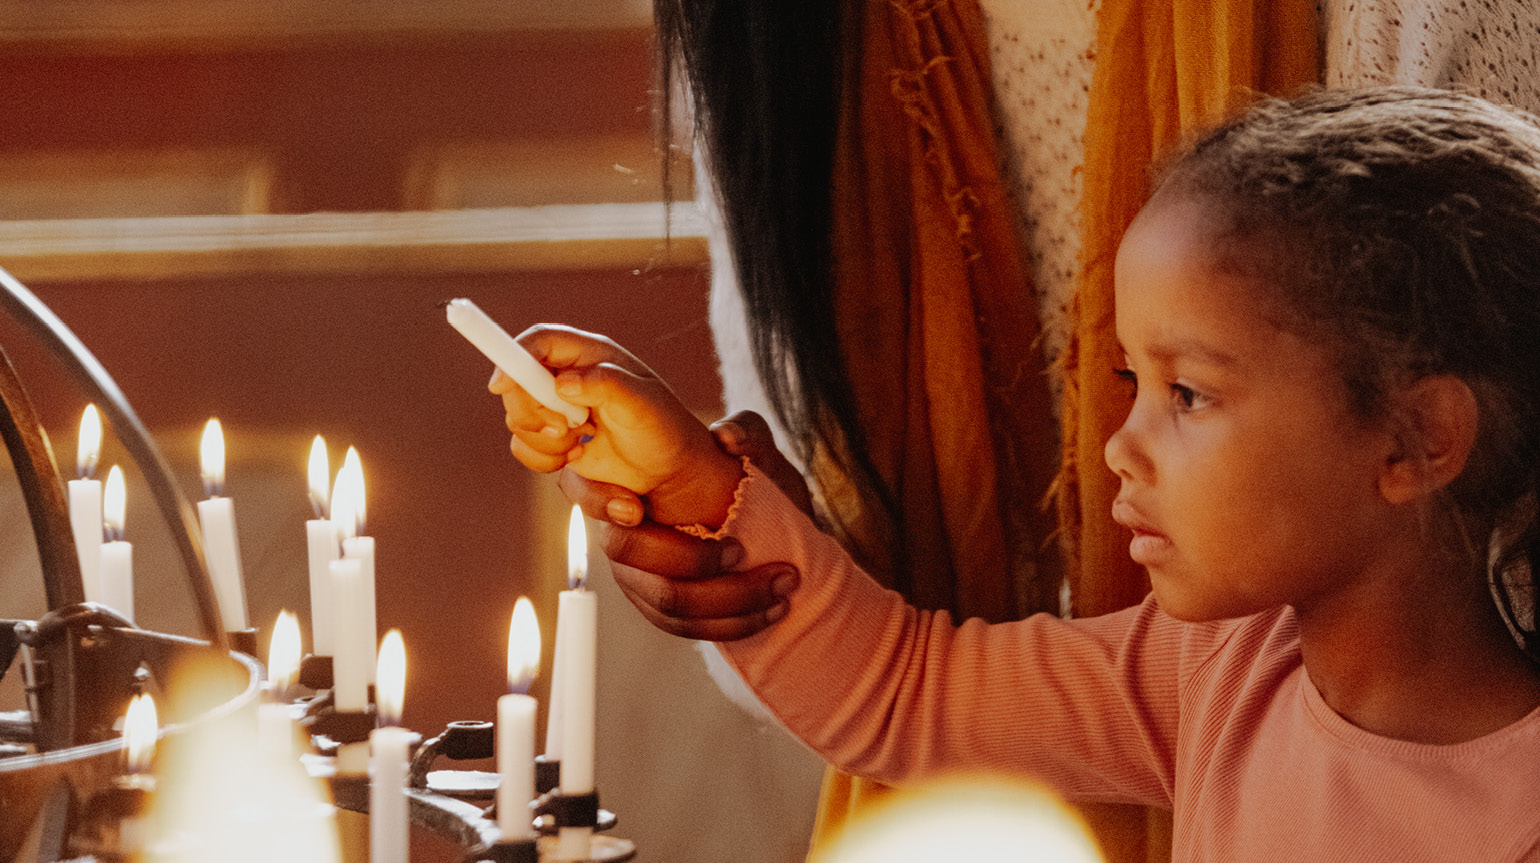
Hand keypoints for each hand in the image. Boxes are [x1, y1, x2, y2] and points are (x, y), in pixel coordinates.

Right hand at [489, 324, 742, 526]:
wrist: (671, 475)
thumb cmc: (664, 431)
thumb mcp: (644, 404)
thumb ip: (606, 384)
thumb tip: (563, 383)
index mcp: (590, 356)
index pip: (540, 341)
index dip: (513, 356)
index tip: (501, 385)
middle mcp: (569, 380)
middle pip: (517, 385)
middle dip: (534, 414)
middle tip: (568, 429)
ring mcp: (558, 412)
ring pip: (519, 424)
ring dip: (546, 442)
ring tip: (583, 445)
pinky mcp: (554, 443)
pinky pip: (527, 451)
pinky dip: (546, 462)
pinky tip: (577, 460)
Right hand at [558, 410, 806, 639]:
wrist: (778, 526)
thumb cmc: (756, 480)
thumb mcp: (759, 450)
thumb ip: (748, 432)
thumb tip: (727, 438)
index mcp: (632, 483)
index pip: (586, 488)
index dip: (598, 500)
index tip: (635, 509)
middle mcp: (623, 530)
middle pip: (629, 554)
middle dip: (689, 559)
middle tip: (742, 550)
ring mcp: (637, 574)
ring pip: (666, 600)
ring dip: (727, 599)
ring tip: (780, 584)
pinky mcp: (662, 607)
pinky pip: (686, 626)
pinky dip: (733, 623)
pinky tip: (772, 609)